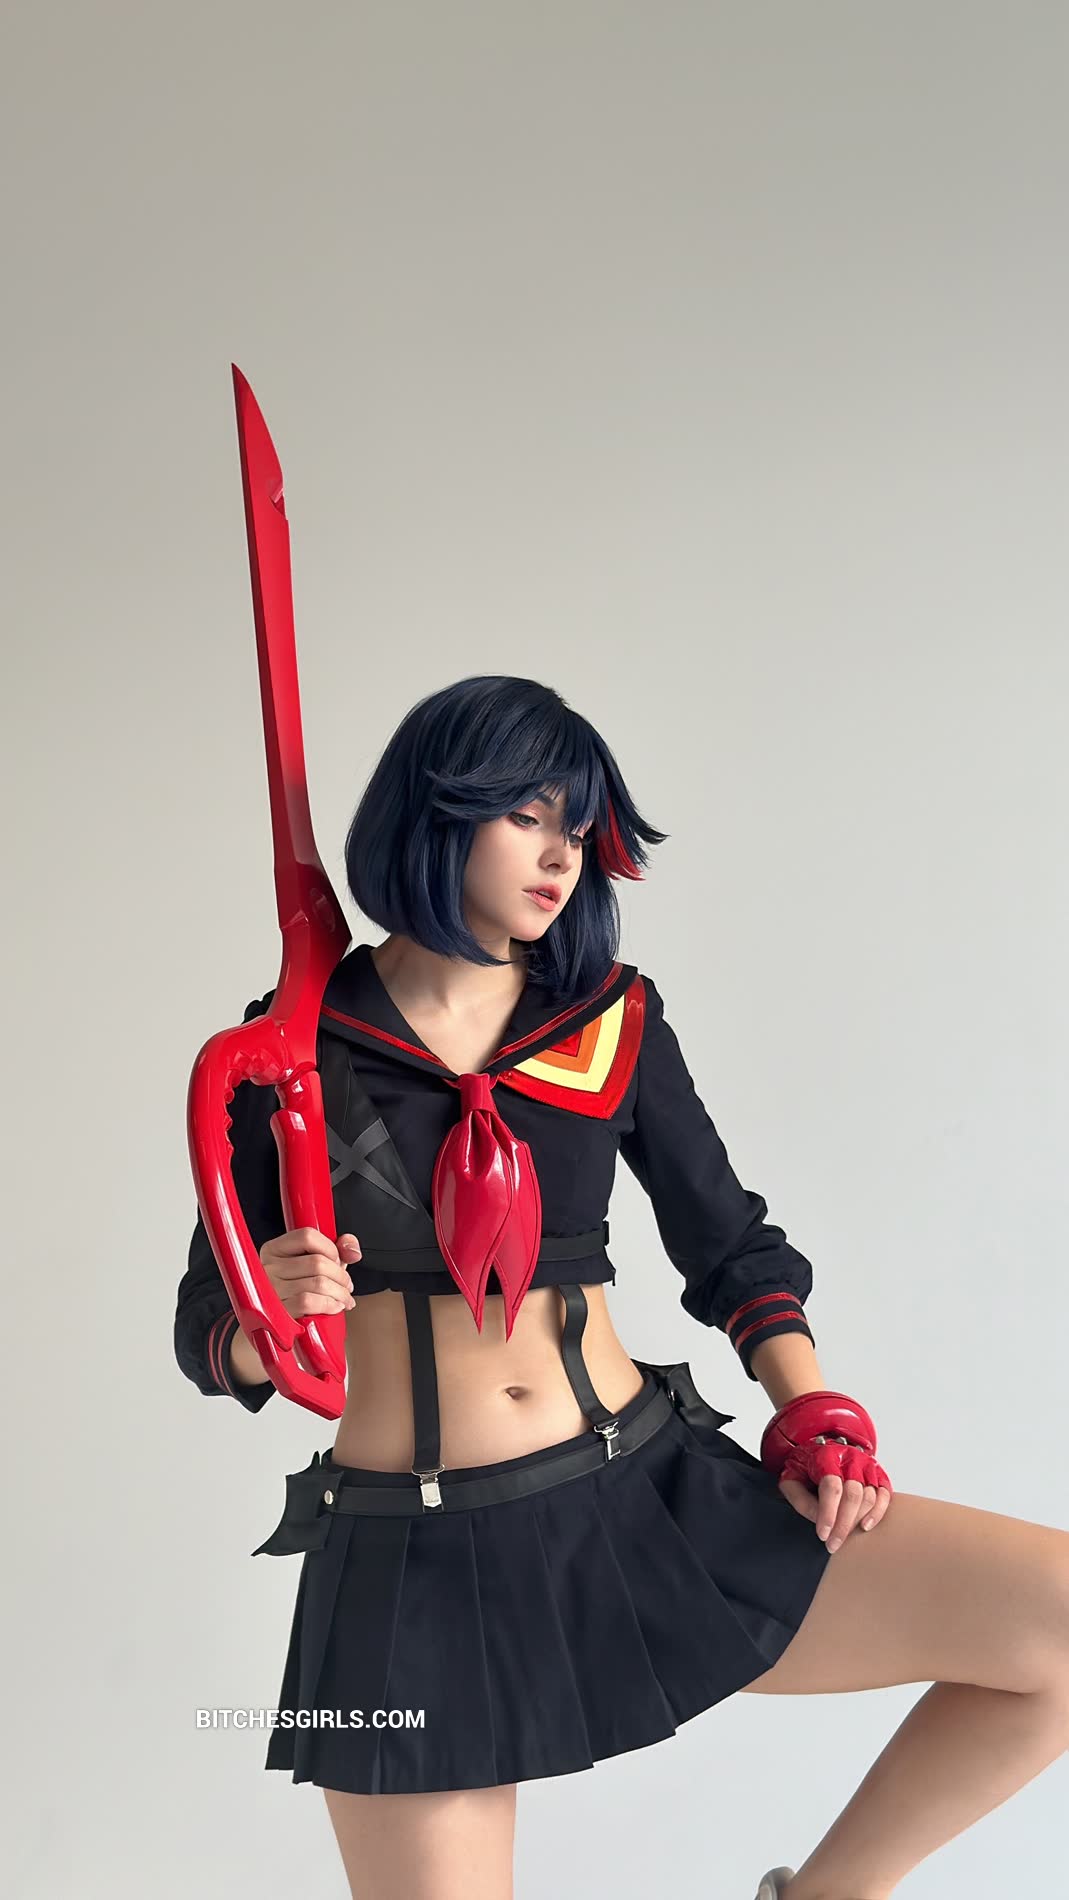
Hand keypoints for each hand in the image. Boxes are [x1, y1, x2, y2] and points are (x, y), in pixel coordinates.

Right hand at [259, 1227, 361, 1319]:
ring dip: (340, 1293)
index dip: (330, 1248)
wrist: (272, 1326)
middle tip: (347, 1286)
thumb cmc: (295, 1292)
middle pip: (317, 1262)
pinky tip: (335, 1307)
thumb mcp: (313, 1266)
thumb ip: (336, 1250)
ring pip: (318, 1283)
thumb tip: (353, 1251)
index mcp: (274, 1250)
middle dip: (341, 1276)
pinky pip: (308, 1302)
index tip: (337, 1260)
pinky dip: (329, 1304)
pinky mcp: (276, 1312)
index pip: (307, 1236)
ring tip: (345, 1299)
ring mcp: (270, 1290)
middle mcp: (268, 1267)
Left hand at [778, 1460, 892, 1551]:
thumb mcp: (791, 1478)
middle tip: (832, 1545)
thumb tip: (818, 1519)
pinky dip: (878, 1512)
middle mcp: (851, 1458)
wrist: (822, 1448)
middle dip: (843, 1525)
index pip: (831, 1487)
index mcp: (827, 1456)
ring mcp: (867, 1465)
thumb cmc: (806, 1466)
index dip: (828, 1513)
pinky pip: (884, 1494)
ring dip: (856, 1522)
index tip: (823, 1535)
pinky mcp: (878, 1474)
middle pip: (853, 1494)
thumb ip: (800, 1498)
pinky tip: (866, 1526)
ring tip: (842, 1537)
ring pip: (869, 1496)